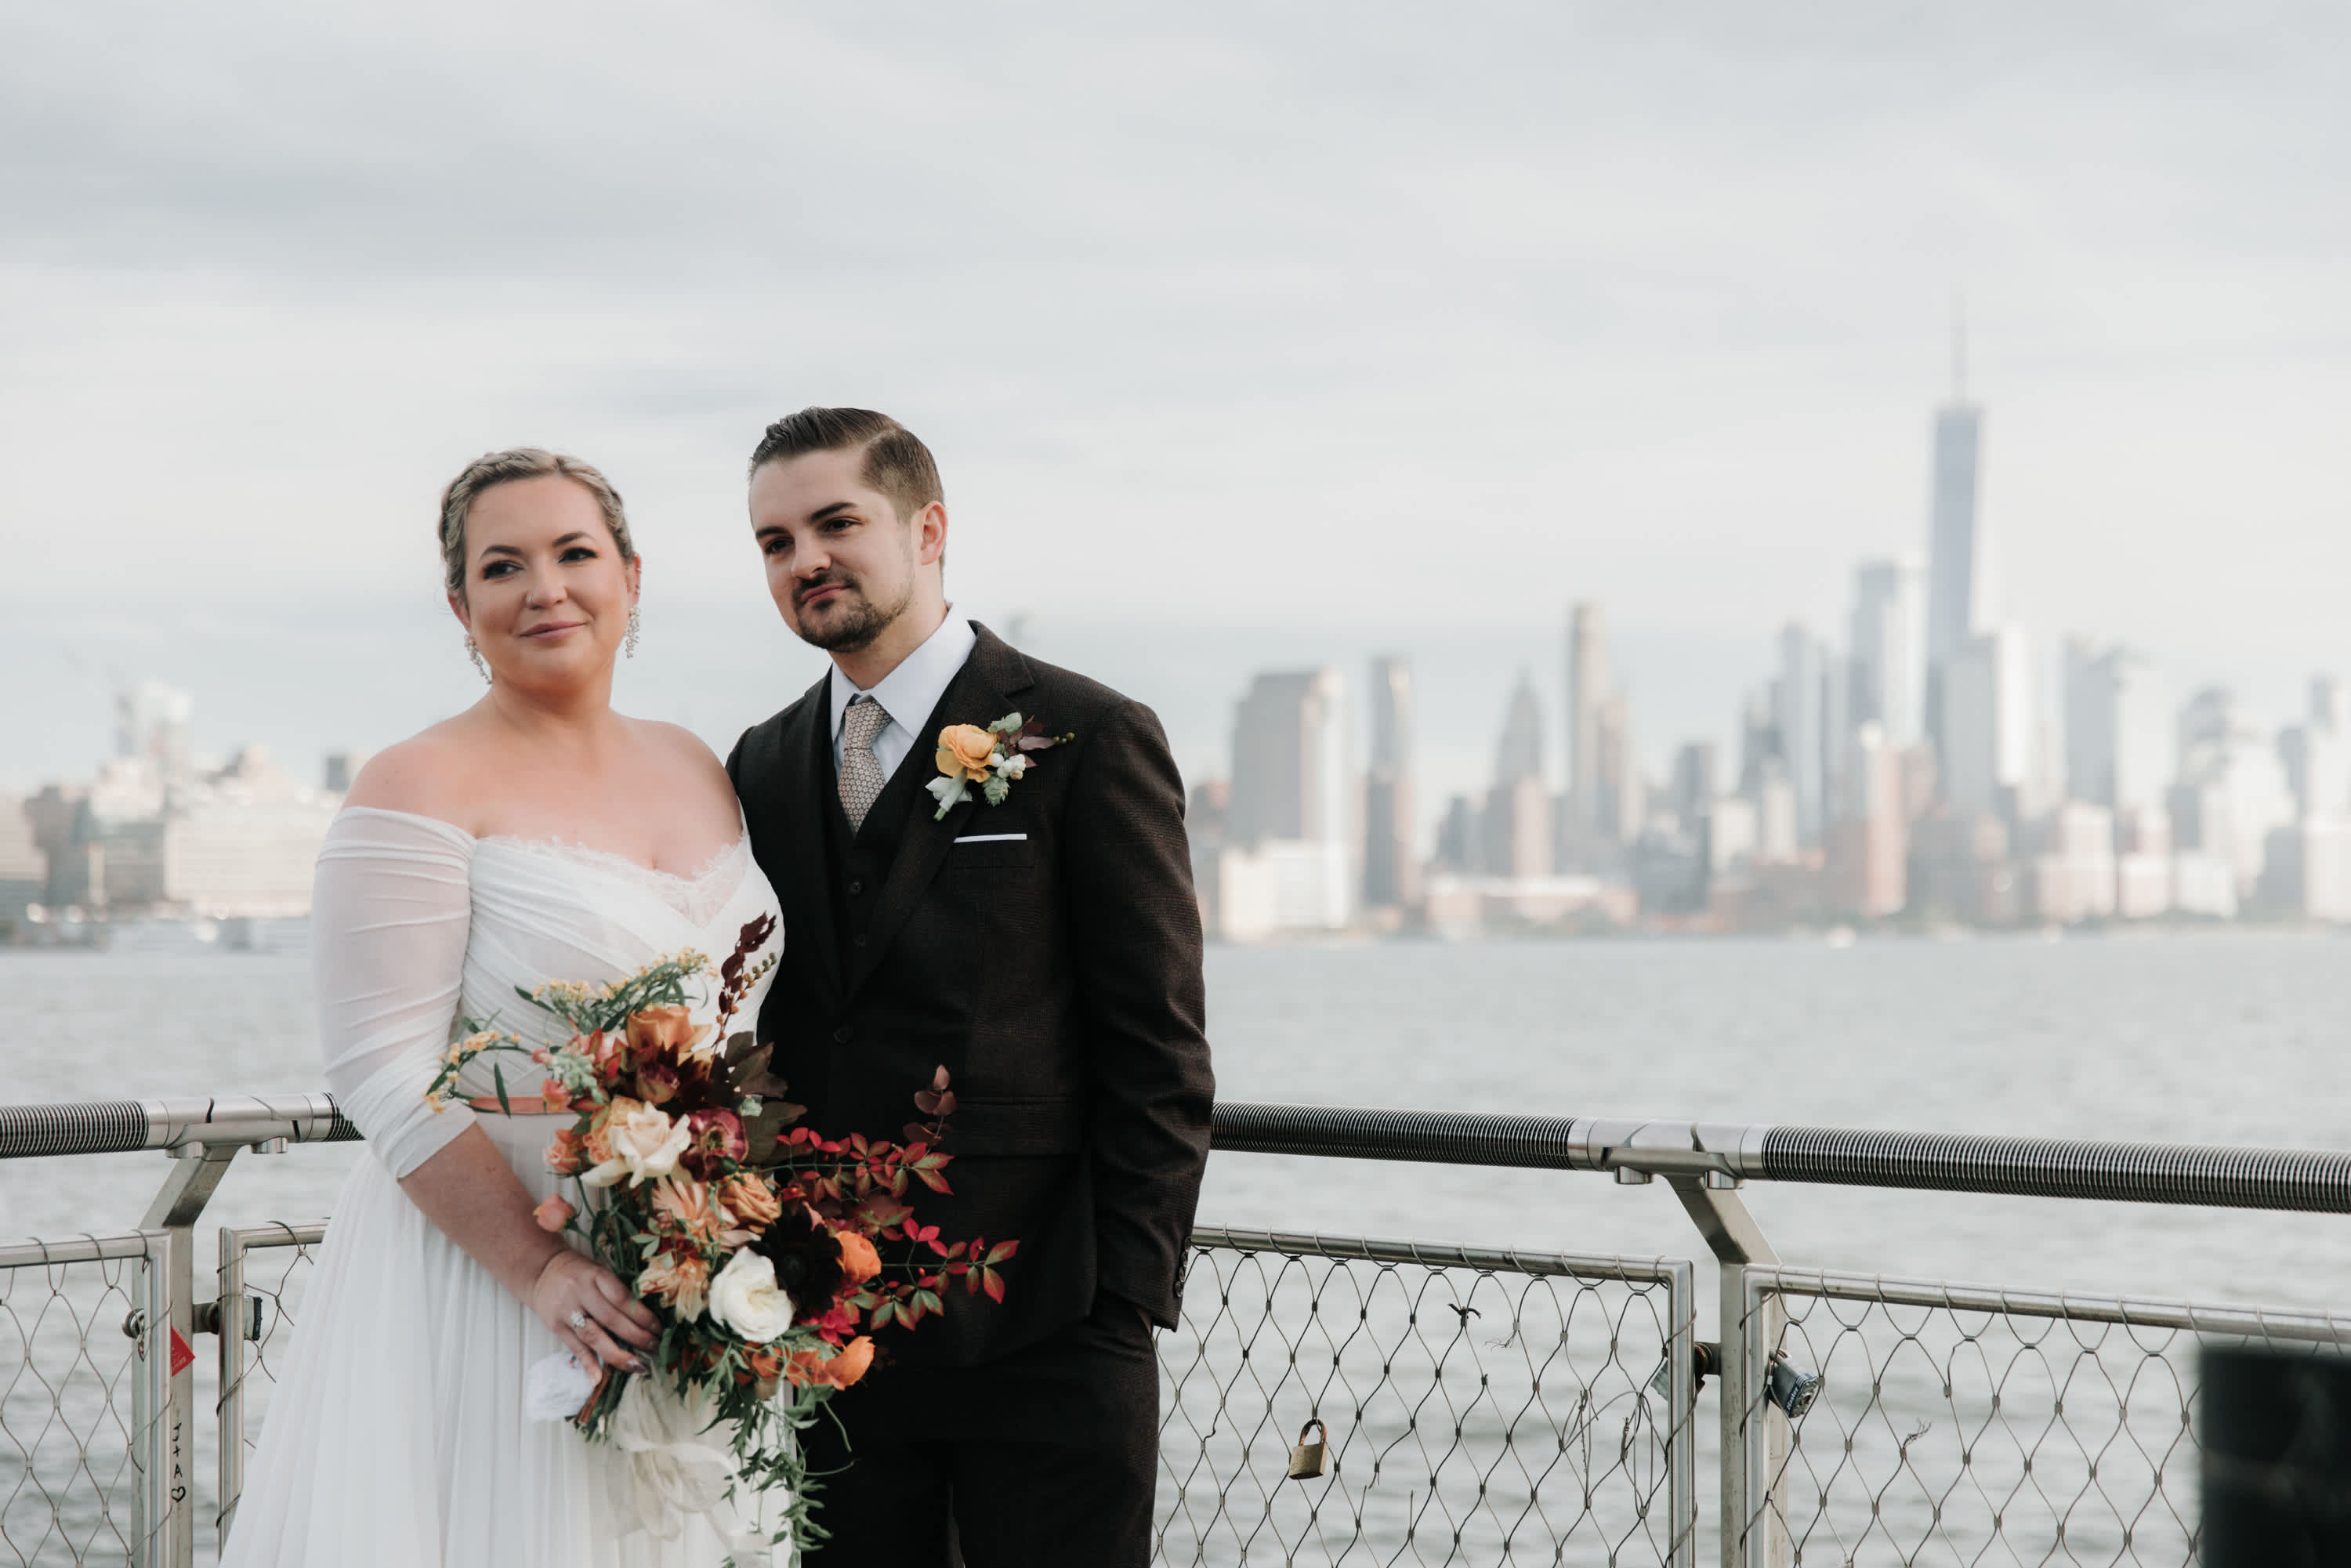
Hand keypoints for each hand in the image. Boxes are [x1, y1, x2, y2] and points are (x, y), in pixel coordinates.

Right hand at [530, 1249, 656, 1371]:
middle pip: (611, 1319)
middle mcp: (580, 1292)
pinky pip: (575, 1347)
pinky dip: (588, 1363)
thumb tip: (645, 1319)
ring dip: (617, 1354)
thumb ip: (617, 1291)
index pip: (623, 1298)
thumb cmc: (579, 1271)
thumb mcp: (600, 1271)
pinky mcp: (555, 1326)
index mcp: (595, 1275)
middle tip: (654, 1348)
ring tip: (637, 1365)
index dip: (643, 1316)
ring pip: (594, 1337)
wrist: (541, 1271)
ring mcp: (566, 1311)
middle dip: (637, 1337)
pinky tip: (599, 1378)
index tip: (658, 1329)